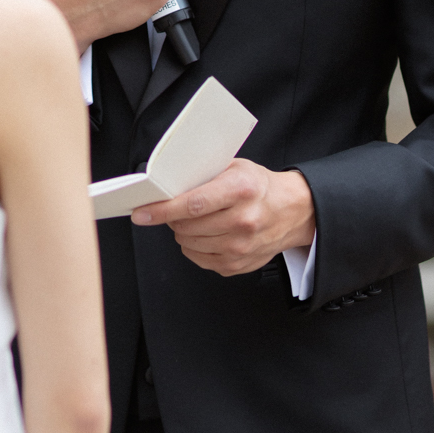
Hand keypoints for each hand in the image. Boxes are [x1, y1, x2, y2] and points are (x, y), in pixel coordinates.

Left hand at [131, 160, 315, 277]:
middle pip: (187, 225)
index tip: (141, 213)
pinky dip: (193, 246)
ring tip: (195, 220)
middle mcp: (243, 220)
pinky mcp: (237, 265)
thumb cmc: (258, 186)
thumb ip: (203, 174)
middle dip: (171, 218)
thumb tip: (165, 184)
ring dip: (183, 231)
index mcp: (241, 190)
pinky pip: (198, 258)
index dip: (162, 210)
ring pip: (189, 243)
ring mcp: (241, 247)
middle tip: (174, 209)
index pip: (193, 204)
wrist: (292, 212)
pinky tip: (205, 234)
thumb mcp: (235, 167)